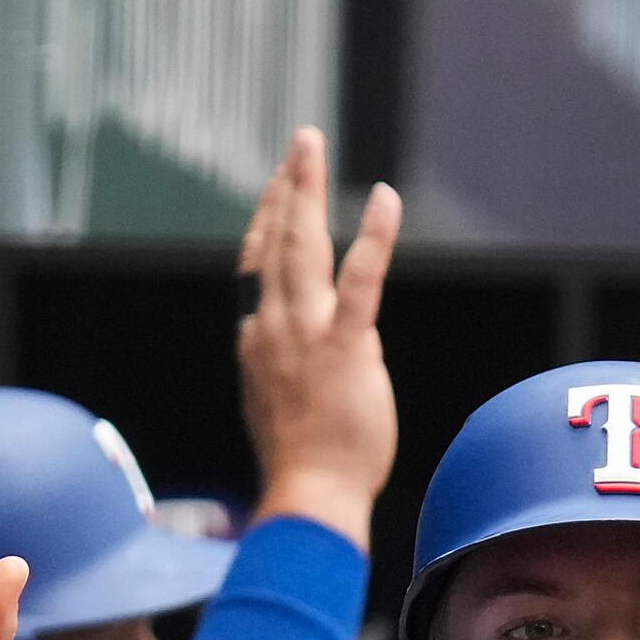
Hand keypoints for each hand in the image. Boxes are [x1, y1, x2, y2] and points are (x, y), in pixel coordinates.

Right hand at [238, 126, 402, 544]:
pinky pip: (361, 280)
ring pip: (302, 245)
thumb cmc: (303, 469)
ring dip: (306, 189)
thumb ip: (292, 373)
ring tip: (311, 145)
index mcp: (257, 343)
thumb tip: (313, 360)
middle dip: (286, 187)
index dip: (265, 224)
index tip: (276, 192)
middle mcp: (273, 328)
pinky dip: (373, 236)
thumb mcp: (282, 410)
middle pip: (274, 241)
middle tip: (299, 144)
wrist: (309, 496)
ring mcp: (306, 334)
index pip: (256, 269)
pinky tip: (383, 198)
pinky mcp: (346, 347)